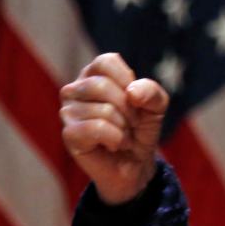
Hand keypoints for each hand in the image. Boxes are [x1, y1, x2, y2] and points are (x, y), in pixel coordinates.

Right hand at [60, 53, 168, 204]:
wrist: (137, 163)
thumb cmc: (141, 129)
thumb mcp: (156, 106)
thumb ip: (152, 92)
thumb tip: (132, 93)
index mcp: (94, 74)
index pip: (106, 61)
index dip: (127, 80)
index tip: (135, 98)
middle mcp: (75, 89)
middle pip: (101, 86)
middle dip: (128, 108)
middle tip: (133, 123)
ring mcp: (68, 111)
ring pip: (102, 110)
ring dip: (124, 127)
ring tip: (123, 135)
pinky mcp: (69, 134)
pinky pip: (95, 129)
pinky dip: (115, 139)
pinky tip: (115, 144)